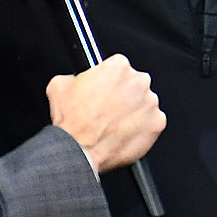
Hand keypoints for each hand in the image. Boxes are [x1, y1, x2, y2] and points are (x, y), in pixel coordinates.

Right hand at [46, 54, 165, 172]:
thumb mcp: (59, 86)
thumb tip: (76, 79)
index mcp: (118, 67)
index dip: (109, 79)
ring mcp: (150, 103)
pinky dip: (143, 128)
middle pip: (135, 83)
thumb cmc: (72, 121)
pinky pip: (153, 122)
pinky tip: (125, 133)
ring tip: (115, 123)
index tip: (105, 89)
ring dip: (134, 111)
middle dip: (124, 94)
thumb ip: (74, 76)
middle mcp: (138, 81)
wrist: (79, 150)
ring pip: (145, 103)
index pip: (119, 66)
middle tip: (109, 109)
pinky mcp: (157, 123)